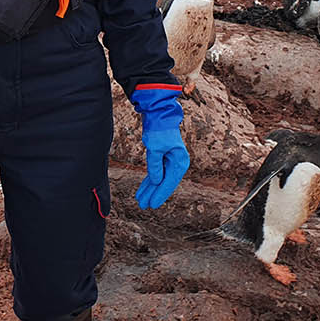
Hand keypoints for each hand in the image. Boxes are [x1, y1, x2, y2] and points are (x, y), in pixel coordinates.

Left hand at [130, 87, 188, 209]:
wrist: (158, 115)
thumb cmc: (158, 130)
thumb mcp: (155, 148)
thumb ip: (155, 166)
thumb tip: (156, 182)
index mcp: (180, 162)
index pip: (169, 182)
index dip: (160, 194)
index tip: (151, 205)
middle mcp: (177, 163)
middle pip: (164, 182)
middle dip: (153, 194)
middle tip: (143, 205)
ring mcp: (170, 161)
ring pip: (159, 179)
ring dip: (150, 189)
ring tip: (140, 200)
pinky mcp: (162, 158)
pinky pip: (156, 172)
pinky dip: (149, 180)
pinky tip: (143, 189)